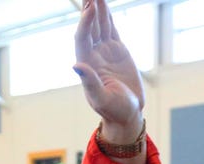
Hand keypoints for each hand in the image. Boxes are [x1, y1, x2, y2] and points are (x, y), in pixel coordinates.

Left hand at [74, 0, 144, 141]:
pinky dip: (108, 16)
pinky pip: (110, 29)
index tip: (90, 7)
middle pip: (88, 26)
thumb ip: (90, 82)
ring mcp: (105, 51)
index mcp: (87, 64)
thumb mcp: (101, 99)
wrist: (127, 113)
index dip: (85, 22)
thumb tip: (76, 65)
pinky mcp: (117, 50)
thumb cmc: (114, 110)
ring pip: (99, 24)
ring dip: (97, 8)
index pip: (82, 38)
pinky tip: (104, 5)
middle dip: (88, 9)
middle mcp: (93, 54)